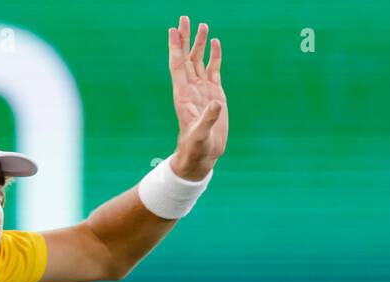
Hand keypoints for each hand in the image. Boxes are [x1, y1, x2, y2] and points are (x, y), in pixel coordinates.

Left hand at [167, 15, 227, 179]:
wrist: (203, 155)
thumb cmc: (197, 147)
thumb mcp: (201, 134)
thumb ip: (207, 118)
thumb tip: (216, 103)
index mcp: (183, 95)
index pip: (177, 66)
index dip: (175, 48)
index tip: (173, 30)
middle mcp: (191, 89)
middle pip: (186, 58)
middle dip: (186, 39)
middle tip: (184, 19)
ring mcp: (203, 90)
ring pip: (199, 61)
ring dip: (200, 44)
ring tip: (203, 26)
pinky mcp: (215, 94)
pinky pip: (214, 71)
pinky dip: (214, 57)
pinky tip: (216, 44)